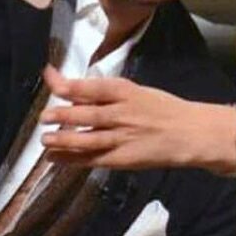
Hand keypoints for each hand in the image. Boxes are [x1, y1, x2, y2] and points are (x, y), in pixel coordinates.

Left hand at [38, 65, 235, 173]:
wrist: (192, 133)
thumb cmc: (164, 109)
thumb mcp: (138, 92)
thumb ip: (108, 93)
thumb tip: (74, 91)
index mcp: (126, 91)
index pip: (90, 86)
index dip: (66, 83)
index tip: (48, 76)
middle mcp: (122, 113)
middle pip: (85, 113)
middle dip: (61, 115)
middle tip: (44, 117)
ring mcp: (122, 137)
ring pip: (86, 138)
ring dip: (63, 139)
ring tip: (45, 140)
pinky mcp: (124, 158)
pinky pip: (93, 159)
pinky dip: (72, 159)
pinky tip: (55, 158)